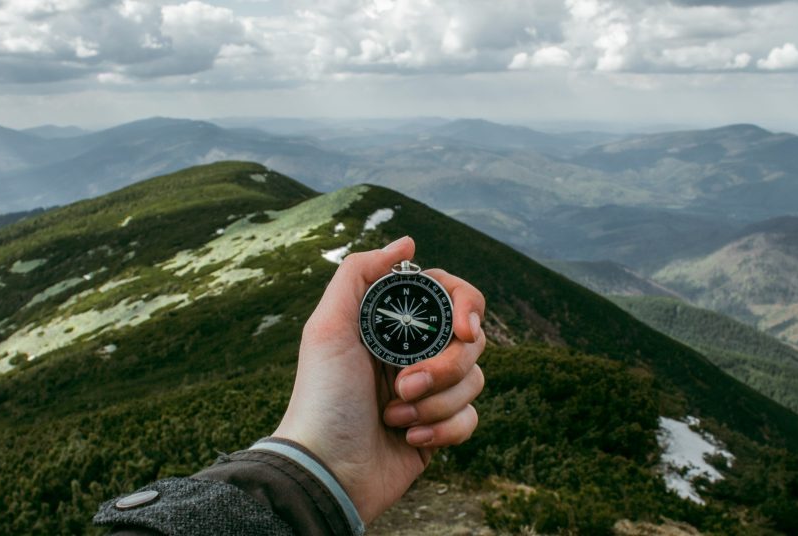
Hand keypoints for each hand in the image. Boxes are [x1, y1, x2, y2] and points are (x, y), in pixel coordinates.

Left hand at [272, 236, 486, 522]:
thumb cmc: (322, 397)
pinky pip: (471, 418)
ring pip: (475, 380)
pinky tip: (409, 439)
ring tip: (394, 417)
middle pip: (471, 341)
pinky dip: (444, 430)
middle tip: (404, 385)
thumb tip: (408, 242)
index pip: (451, 297)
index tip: (463, 330)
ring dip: (436, 403)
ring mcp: (429, 392)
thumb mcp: (328, 327)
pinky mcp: (439, 429)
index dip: (466, 308)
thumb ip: (360, 273)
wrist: (326, 470)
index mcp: (392, 325)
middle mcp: (414, 353)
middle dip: (443, 367)